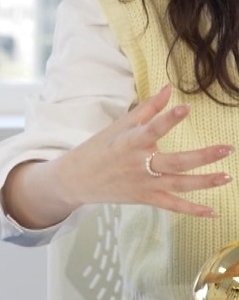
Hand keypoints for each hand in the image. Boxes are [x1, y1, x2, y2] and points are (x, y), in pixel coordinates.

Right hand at [51, 85, 232, 217]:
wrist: (77, 179)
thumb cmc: (99, 148)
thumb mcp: (118, 126)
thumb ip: (148, 108)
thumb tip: (169, 88)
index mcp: (130, 142)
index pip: (152, 129)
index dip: (169, 119)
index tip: (186, 108)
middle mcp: (139, 164)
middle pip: (175, 162)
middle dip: (202, 156)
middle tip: (227, 149)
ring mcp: (143, 184)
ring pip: (179, 184)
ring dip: (204, 182)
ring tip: (227, 176)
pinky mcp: (145, 198)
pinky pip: (172, 205)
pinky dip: (192, 210)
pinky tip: (212, 211)